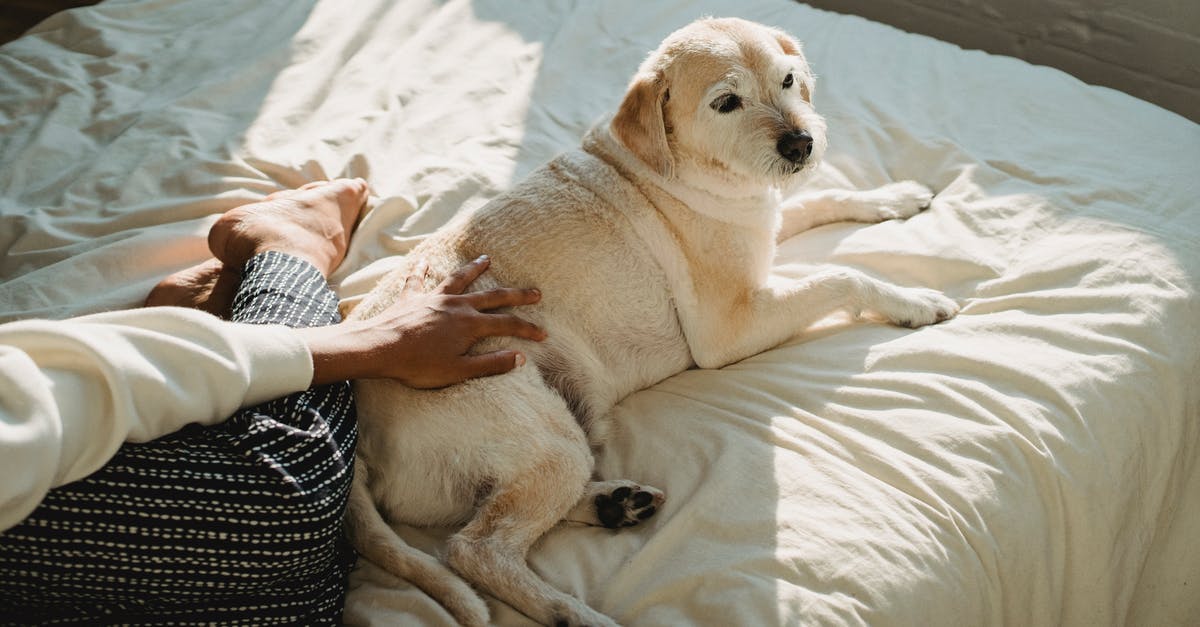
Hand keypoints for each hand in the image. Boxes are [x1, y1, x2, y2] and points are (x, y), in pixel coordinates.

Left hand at [297, 256, 545, 387]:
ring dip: (474, 269)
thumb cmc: (418, 365)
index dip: (527, 329)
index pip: (507, 324)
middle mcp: (456, 306)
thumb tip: (520, 358)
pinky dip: (421, 270)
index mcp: (470, 325)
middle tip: (535, 291)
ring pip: (459, 279)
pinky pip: (418, 280)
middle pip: (492, 296)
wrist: (379, 348)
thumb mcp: (459, 371)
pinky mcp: (412, 298)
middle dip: (516, 294)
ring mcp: (433, 299)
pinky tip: (423, 261)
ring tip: (487, 259)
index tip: (544, 333)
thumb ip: (490, 364)